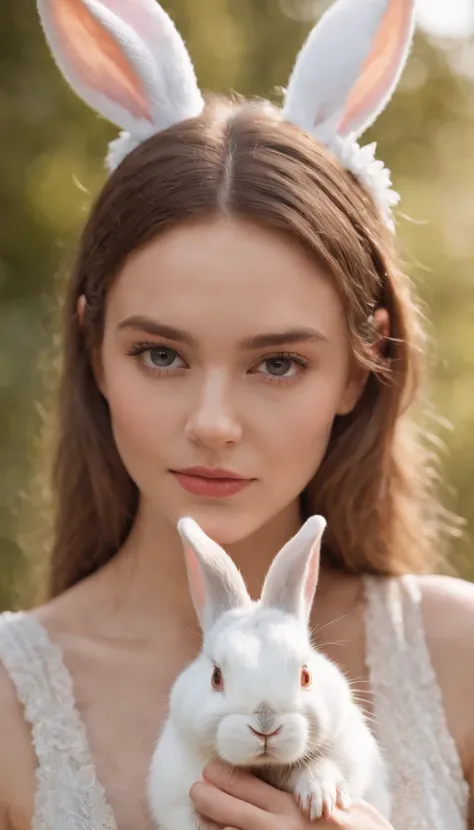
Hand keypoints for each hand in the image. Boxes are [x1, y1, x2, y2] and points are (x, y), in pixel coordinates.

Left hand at [190, 763, 393, 829]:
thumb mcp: (340, 806)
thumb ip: (314, 794)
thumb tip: (298, 790)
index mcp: (290, 808)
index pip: (243, 785)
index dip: (222, 776)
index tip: (209, 771)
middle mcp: (276, 828)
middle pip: (226, 808)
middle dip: (207, 796)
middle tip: (197, 789)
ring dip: (213, 825)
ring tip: (204, 817)